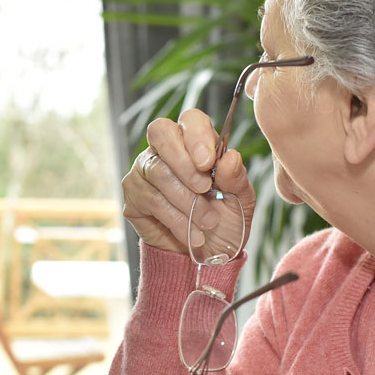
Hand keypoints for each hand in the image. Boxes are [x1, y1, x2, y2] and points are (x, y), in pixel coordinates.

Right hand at [121, 109, 255, 255]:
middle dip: (184, 161)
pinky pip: (151, 199)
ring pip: (158, 171)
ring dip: (186, 200)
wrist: (207, 253)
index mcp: (195, 142)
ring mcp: (145, 170)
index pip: (190, 120)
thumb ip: (236, 177)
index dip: (197, 136)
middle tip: (204, 188)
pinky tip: (192, 233)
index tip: (209, 163)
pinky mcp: (133, 196)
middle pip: (161, 132)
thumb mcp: (241, 199)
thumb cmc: (224, 218)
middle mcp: (165, 149)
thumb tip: (230, 156)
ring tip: (208, 221)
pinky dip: (176, 219)